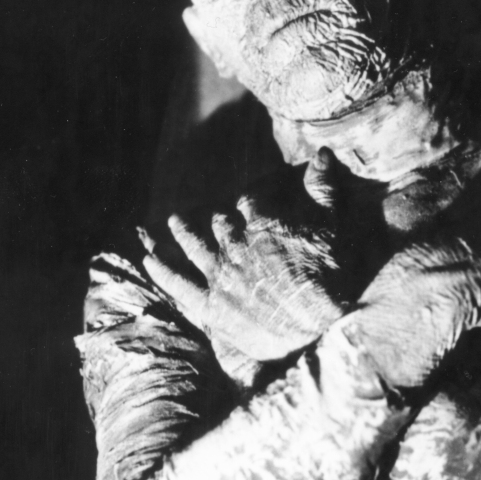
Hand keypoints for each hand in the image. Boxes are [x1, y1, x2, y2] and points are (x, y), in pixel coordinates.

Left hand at [140, 150, 350, 364]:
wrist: (310, 328)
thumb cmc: (325, 279)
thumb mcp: (331, 228)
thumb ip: (324, 189)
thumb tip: (324, 151)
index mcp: (262, 225)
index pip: (249, 202)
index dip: (250, 201)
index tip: (250, 202)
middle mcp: (235, 245)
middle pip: (219, 224)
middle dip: (216, 219)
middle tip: (212, 216)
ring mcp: (219, 275)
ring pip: (193, 245)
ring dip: (183, 232)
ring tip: (173, 221)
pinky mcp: (209, 305)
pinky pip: (178, 284)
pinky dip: (163, 271)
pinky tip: (149, 260)